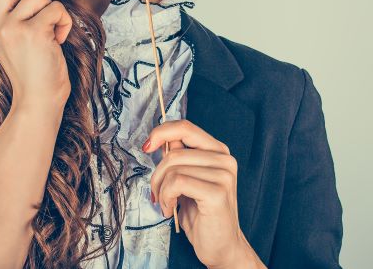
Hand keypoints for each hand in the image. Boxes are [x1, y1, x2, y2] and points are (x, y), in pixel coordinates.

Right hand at [0, 0, 72, 110]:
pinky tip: (59, 42)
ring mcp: (12, 28)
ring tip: (52, 35)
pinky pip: (56, 9)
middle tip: (44, 15)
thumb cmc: (35, 70)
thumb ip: (20, 13)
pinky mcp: (31, 33)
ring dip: (55, 13)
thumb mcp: (20, 38)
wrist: (37, 101)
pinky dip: (64, 24)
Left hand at [145, 119, 259, 268]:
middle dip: (156, 174)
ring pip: (173, 168)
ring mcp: (224, 175)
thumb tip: (160, 140)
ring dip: (160, 190)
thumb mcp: (187, 179)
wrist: (222, 246)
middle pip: (174, 151)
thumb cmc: (202, 214)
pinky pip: (177, 182)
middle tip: (156, 193)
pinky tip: (170, 209)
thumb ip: (179, 158)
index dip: (162, 132)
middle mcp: (225, 159)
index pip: (185, 127)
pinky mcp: (217, 192)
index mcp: (218, 151)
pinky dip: (166, 196)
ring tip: (165, 204)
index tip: (147, 146)